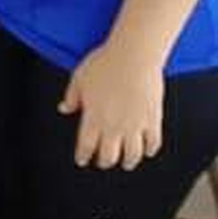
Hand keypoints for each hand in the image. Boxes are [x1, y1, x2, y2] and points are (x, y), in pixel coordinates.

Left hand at [58, 40, 163, 169]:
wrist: (133, 56)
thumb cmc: (106, 63)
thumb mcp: (79, 78)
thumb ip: (71, 97)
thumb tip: (64, 108)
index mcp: (94, 117)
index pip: (86, 145)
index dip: (83, 155)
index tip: (82, 160)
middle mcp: (114, 126)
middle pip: (109, 156)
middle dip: (104, 162)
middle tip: (103, 162)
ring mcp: (135, 126)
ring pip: (132, 155)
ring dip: (128, 162)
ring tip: (126, 162)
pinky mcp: (153, 121)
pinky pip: (153, 143)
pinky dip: (149, 150)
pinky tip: (146, 150)